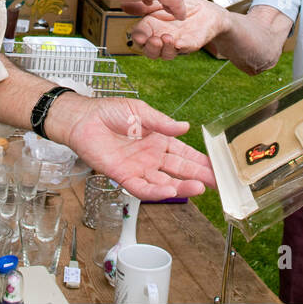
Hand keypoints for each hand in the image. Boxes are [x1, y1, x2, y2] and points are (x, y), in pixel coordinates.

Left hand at [47, 94, 214, 199]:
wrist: (83, 119)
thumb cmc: (109, 112)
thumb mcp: (140, 111)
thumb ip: (162, 122)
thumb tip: (185, 127)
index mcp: (159, 140)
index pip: (185, 153)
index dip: (201, 161)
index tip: (219, 167)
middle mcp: (151, 157)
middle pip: (180, 170)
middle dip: (199, 177)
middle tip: (218, 183)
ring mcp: (139, 168)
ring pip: (165, 182)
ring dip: (182, 186)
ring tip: (200, 188)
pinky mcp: (123, 176)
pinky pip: (142, 188)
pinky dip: (157, 191)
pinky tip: (171, 191)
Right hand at [128, 0, 229, 59]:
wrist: (210, 10)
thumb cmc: (186, 5)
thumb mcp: (164, 0)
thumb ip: (146, 6)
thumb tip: (124, 6)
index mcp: (153, 26)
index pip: (140, 36)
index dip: (139, 38)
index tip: (139, 37)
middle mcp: (162, 37)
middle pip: (150, 51)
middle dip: (151, 48)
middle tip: (155, 40)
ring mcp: (176, 43)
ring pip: (166, 54)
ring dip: (165, 49)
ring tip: (168, 38)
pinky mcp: (191, 44)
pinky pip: (185, 49)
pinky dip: (181, 47)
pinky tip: (179, 42)